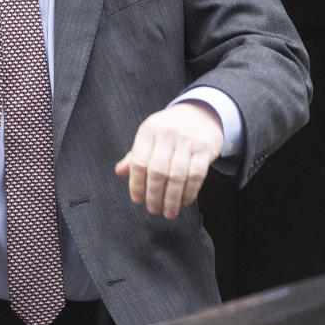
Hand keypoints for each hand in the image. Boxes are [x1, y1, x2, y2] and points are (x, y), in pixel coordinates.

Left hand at [114, 102, 223, 218]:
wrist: (201, 112)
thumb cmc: (170, 128)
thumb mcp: (150, 135)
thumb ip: (135, 155)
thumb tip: (119, 172)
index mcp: (149, 131)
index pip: (139, 162)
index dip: (136, 184)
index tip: (137, 199)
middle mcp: (168, 134)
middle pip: (158, 171)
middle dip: (154, 195)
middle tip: (153, 209)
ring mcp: (188, 141)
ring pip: (177, 176)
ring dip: (172, 199)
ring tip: (168, 211)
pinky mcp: (205, 148)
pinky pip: (196, 175)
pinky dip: (190, 192)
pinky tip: (184, 201)